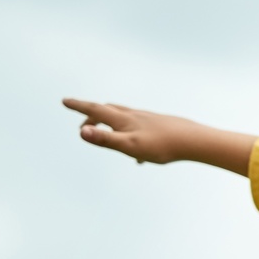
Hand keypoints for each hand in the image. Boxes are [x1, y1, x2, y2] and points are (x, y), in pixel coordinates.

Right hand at [62, 98, 255, 174]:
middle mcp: (134, 115)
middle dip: (92, 117)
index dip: (79, 106)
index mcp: (123, 120)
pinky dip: (132, 138)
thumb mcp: (129, 147)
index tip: (64, 100)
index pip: (95, 110)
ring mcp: (147, 119)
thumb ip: (105, 140)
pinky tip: (142, 158)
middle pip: (107, 112)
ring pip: (124, 118)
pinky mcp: (160, 126)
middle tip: (82, 126)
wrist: (194, 141)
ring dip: (111, 124)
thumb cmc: (162, 146)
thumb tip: (81, 132)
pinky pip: (141, 131)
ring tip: (107, 135)